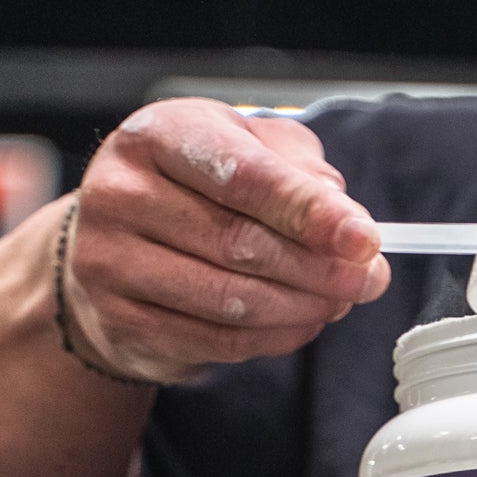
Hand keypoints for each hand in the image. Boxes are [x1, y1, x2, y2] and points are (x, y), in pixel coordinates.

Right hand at [61, 97, 389, 382]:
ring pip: (230, 300)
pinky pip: (215, 341)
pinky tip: (302, 322)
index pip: (242, 177)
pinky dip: (274, 337)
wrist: (119, 237)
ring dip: (303, 307)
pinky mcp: (118, 321)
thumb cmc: (196, 184)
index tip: (363, 240)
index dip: (310, 213)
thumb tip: (348, 224)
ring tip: (338, 300)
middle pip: (240, 244)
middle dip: (320, 268)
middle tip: (368, 279)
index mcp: (158, 135)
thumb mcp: (252, 148)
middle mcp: (120, 194)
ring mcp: (109, 262)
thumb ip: (301, 174)